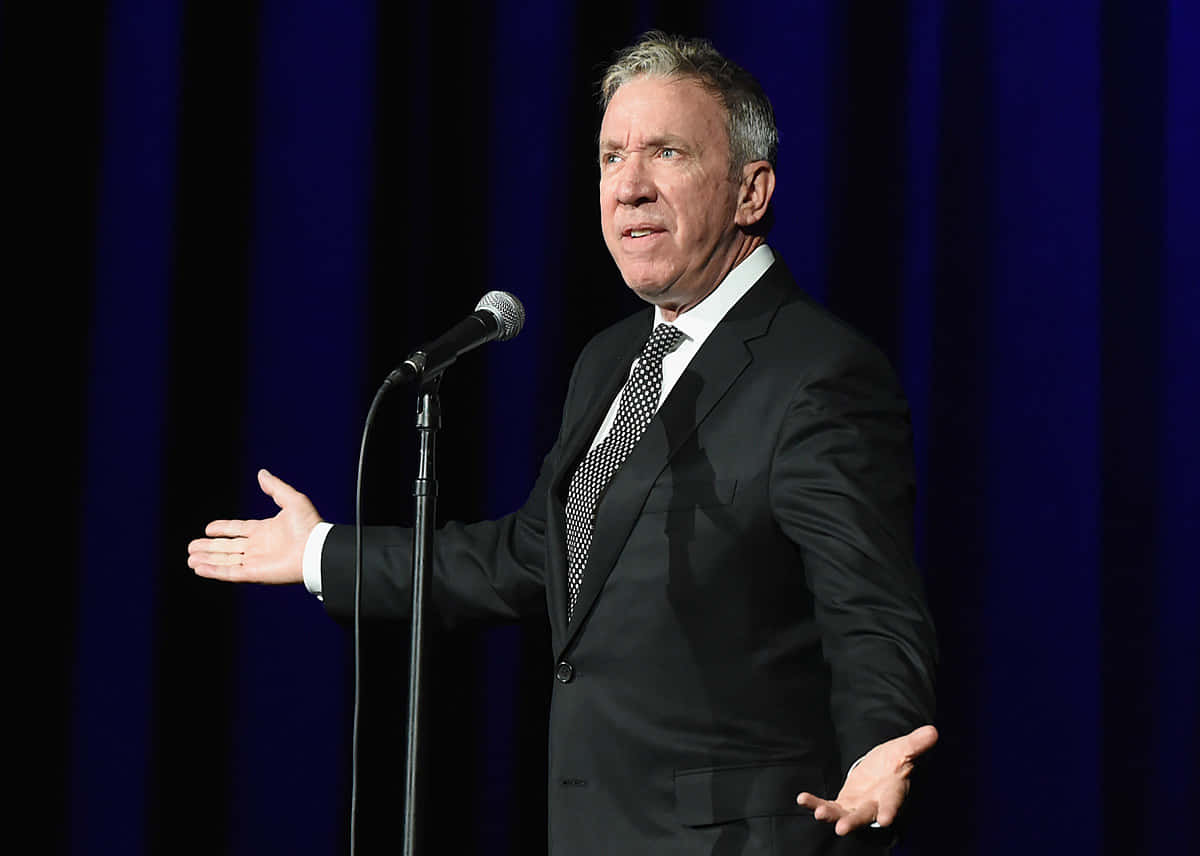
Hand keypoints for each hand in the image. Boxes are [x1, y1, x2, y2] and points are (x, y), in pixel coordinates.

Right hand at [188, 469, 320, 583]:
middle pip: (228, 547)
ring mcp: (256, 560)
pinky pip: (230, 573)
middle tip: (191, 547)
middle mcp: (258, 546)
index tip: (208, 528)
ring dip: (207, 559)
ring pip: (225, 560)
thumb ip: (275, 487)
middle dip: (209, 547)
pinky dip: (214, 571)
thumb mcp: (292, 500)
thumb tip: (262, 473)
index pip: (238, 530)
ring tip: (190, 558)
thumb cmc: (309, 526)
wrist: (317, 548)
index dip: (223, 529)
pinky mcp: (255, 573)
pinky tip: (198, 568)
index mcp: (265, 531)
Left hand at [796, 725, 937, 835]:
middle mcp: (875, 804)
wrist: (882, 770)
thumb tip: (933, 730)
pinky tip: (802, 798)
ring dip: (831, 815)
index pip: (892, 803)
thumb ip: (916, 743)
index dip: (890, 811)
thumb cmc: (895, 761)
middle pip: (864, 815)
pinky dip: (814, 803)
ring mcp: (857, 806)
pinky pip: (828, 805)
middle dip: (853, 822)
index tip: (887, 821)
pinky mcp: (843, 803)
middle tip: (842, 829)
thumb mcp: (903, 749)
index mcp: (892, 793)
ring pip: (844, 814)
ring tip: (819, 813)